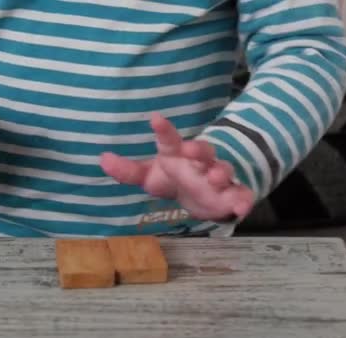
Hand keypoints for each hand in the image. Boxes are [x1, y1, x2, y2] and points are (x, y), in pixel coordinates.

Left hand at [100, 113, 253, 221]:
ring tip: (215, 177)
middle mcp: (200, 163)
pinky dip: (243, 201)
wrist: (201, 195)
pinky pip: (241, 196)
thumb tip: (102, 159)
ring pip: (223, 170)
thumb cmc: (172, 178)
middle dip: (198, 149)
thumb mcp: (149, 175)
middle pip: (203, 150)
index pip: (170, 140)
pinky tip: (240, 209)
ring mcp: (218, 178)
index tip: (155, 119)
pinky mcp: (233, 194)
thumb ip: (127, 170)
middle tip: (190, 150)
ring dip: (220, 172)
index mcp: (178, 154)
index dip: (163, 130)